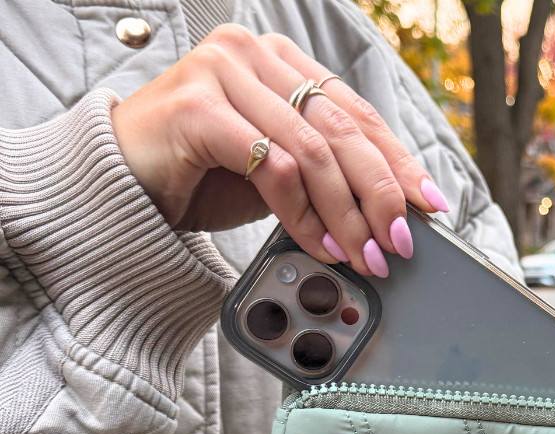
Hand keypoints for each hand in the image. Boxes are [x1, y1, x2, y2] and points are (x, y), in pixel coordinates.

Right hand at [109, 25, 449, 275]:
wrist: (123, 186)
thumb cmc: (202, 177)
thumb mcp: (278, 172)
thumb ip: (325, 175)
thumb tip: (388, 214)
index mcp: (281, 62)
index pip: (357, 112)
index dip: (399, 161)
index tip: (429, 204)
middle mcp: (254, 55)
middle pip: (342, 130)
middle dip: (380, 195)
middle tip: (398, 243)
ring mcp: (222, 72)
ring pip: (312, 150)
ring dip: (345, 215)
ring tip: (363, 256)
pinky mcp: (197, 107)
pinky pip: (272, 166)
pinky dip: (302, 213)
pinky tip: (319, 245)